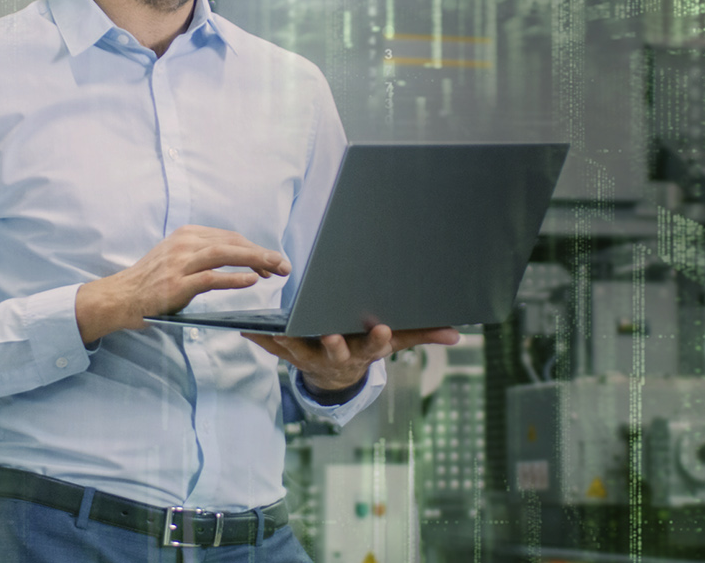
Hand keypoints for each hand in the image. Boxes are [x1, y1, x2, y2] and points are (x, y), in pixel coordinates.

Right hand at [75, 225, 290, 342]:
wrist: (120, 297)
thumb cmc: (151, 282)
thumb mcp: (176, 258)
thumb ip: (202, 256)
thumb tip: (238, 259)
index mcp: (187, 235)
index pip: (230, 238)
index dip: (254, 249)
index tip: (272, 262)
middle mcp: (185, 244)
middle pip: (232, 243)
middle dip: (262, 253)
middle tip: (284, 266)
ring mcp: (180, 263)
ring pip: (225, 255)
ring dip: (255, 260)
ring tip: (276, 269)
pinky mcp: (177, 284)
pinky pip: (211, 278)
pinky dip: (234, 278)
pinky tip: (252, 281)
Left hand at [242, 325, 461, 392]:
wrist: (335, 376)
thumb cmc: (365, 347)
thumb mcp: (394, 342)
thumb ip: (422, 336)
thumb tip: (457, 336)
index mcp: (364, 351)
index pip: (375, 347)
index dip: (378, 339)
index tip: (381, 328)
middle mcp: (338, 356)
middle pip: (337, 351)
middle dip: (334, 344)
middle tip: (331, 335)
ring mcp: (313, 358)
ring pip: (301, 351)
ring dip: (289, 341)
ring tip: (279, 329)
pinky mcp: (290, 355)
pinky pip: (274, 349)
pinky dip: (261, 340)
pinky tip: (247, 328)